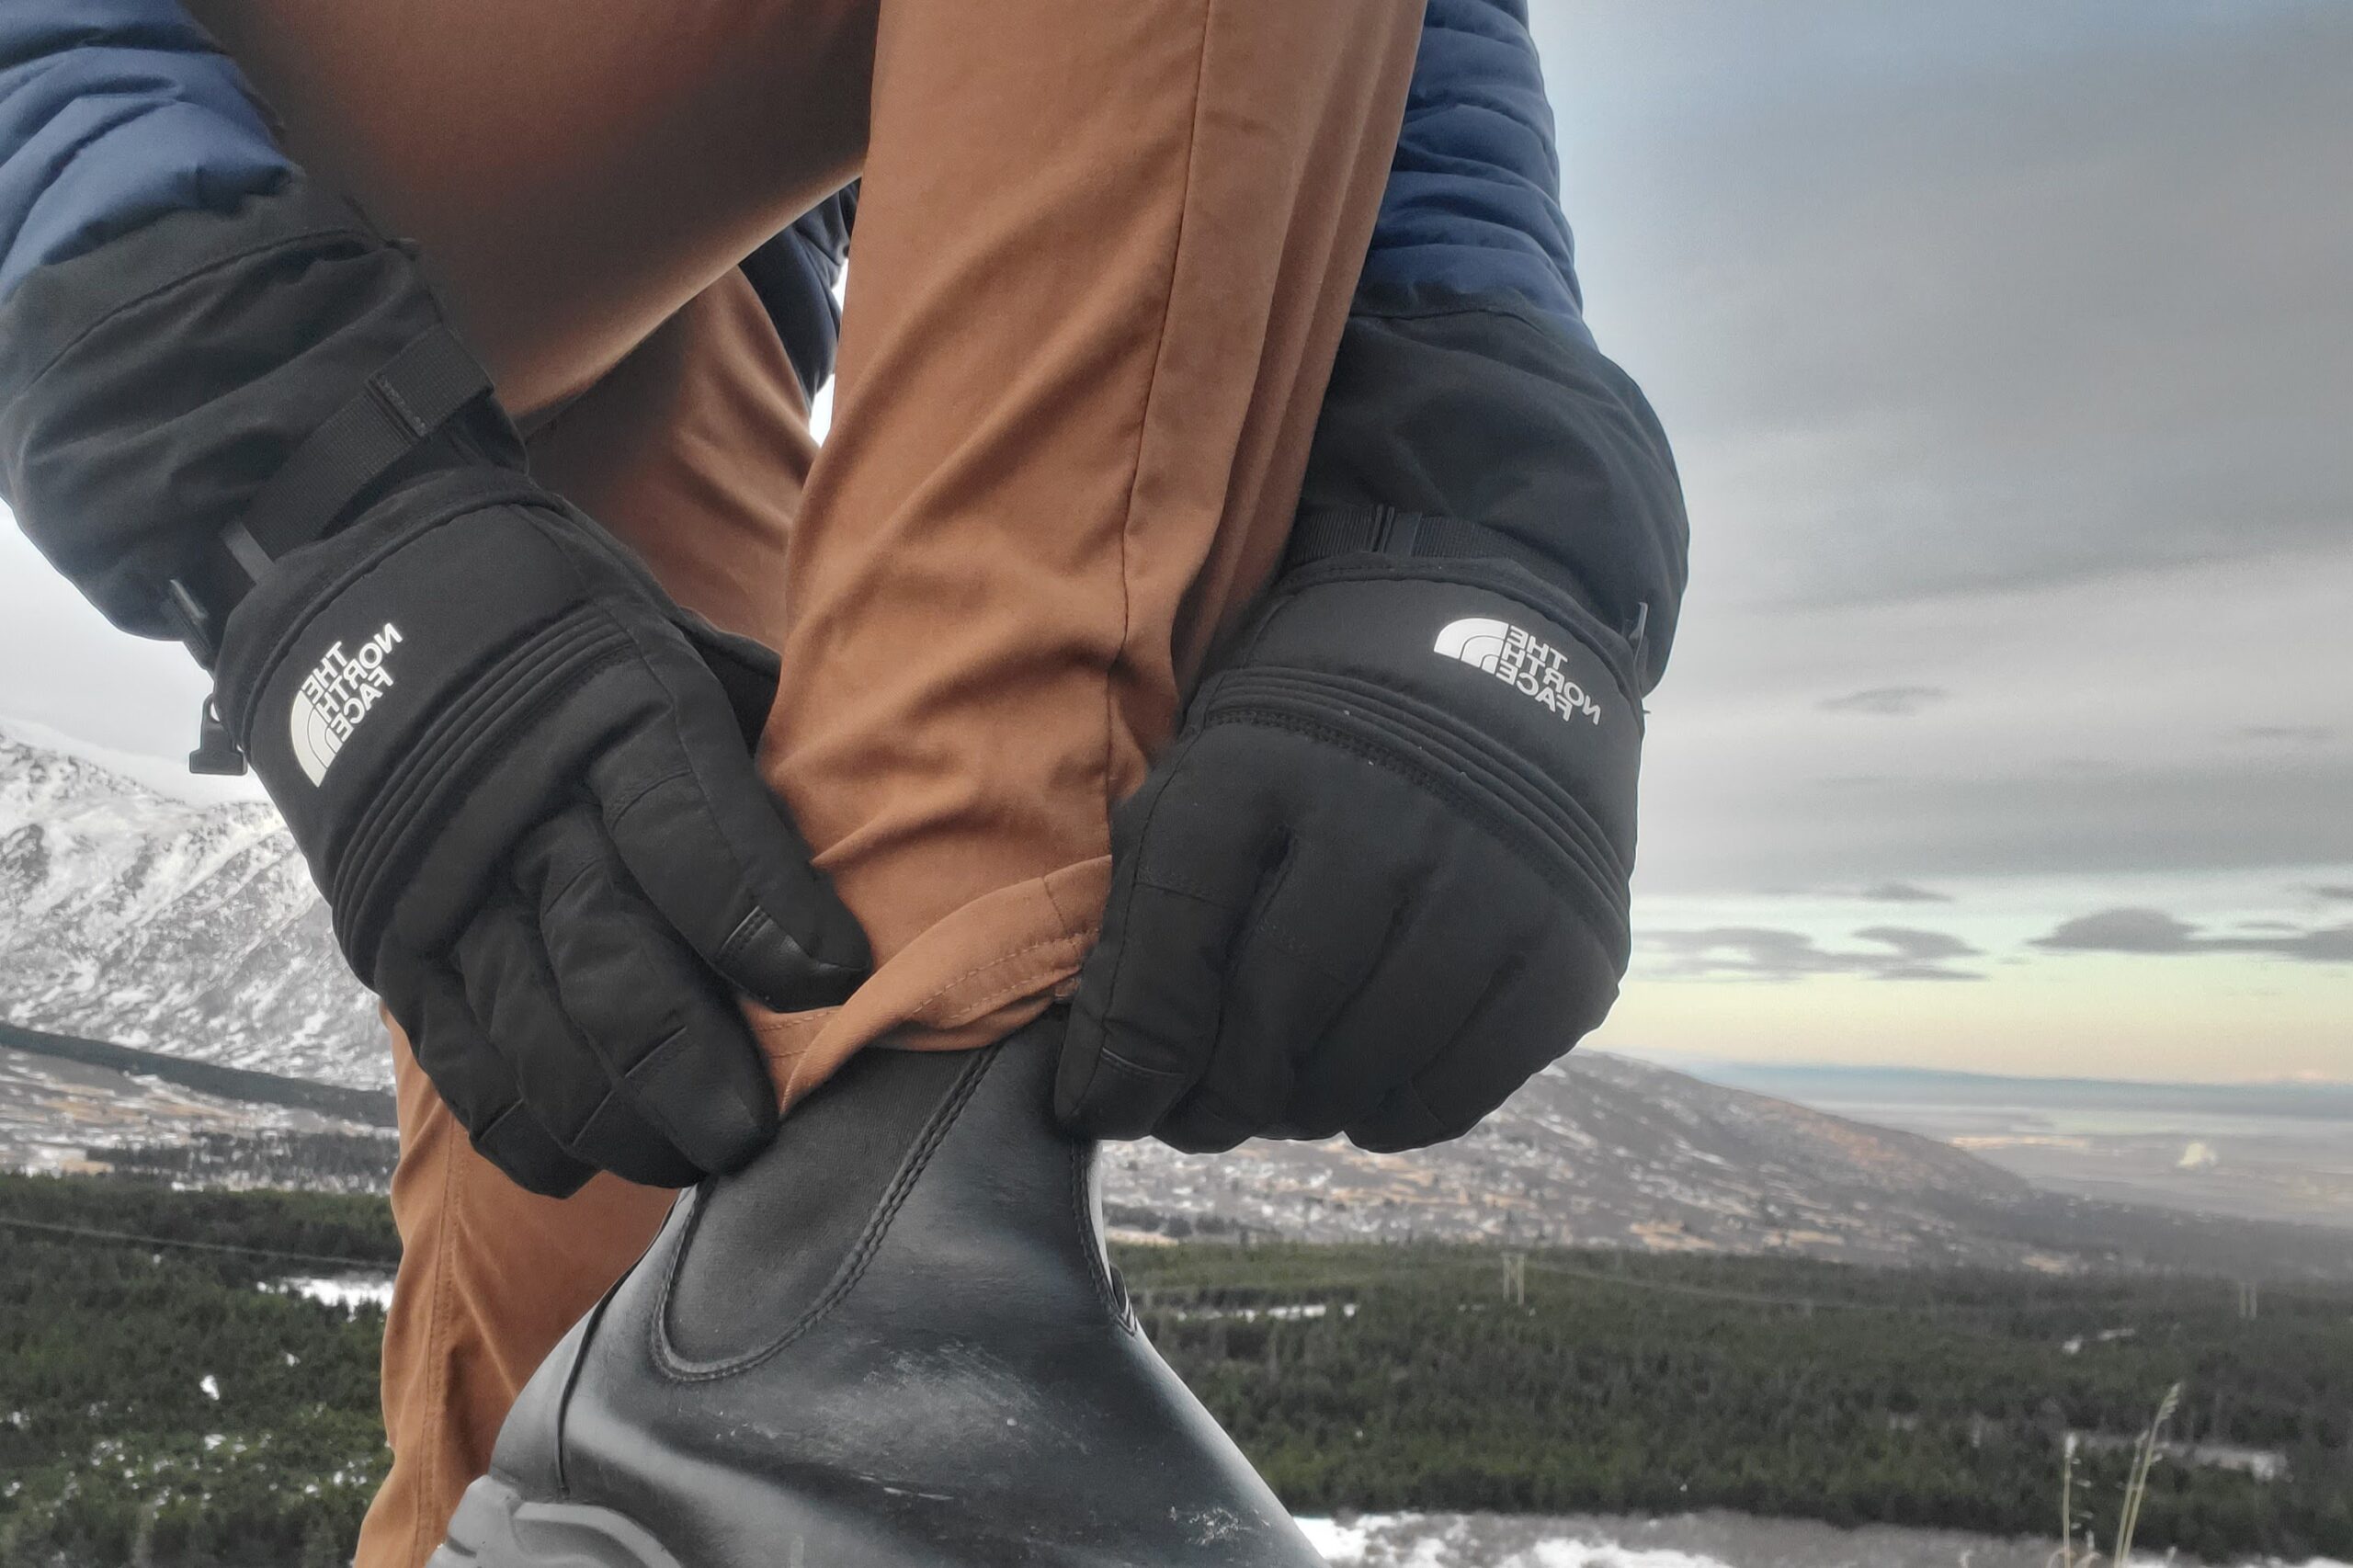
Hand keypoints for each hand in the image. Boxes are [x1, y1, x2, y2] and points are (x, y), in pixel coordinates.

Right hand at [216, 470, 869, 1194]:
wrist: (368, 600)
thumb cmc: (571, 635)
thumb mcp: (672, 639)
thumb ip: (760, 733)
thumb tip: (885, 824)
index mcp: (613, 707)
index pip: (689, 823)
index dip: (761, 912)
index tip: (835, 982)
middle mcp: (520, 800)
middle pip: (607, 951)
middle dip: (687, 1057)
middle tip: (755, 1132)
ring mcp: (441, 877)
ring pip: (530, 1022)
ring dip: (613, 1111)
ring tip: (690, 1158)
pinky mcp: (386, 935)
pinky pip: (453, 1052)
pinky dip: (518, 1120)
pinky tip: (580, 1158)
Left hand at [1057, 555, 1639, 1152]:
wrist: (1506, 652)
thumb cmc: (1323, 739)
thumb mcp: (1213, 775)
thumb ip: (1153, 913)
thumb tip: (1108, 1085)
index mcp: (1260, 770)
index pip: (1170, 948)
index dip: (1126, 1057)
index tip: (1108, 1108)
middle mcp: (1379, 825)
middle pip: (1267, 1026)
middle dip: (1214, 1099)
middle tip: (1197, 1116)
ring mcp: (1486, 891)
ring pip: (1358, 1074)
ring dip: (1299, 1110)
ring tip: (1279, 1096)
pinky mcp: (1565, 949)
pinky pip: (1453, 1092)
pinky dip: (1389, 1114)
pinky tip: (1362, 1092)